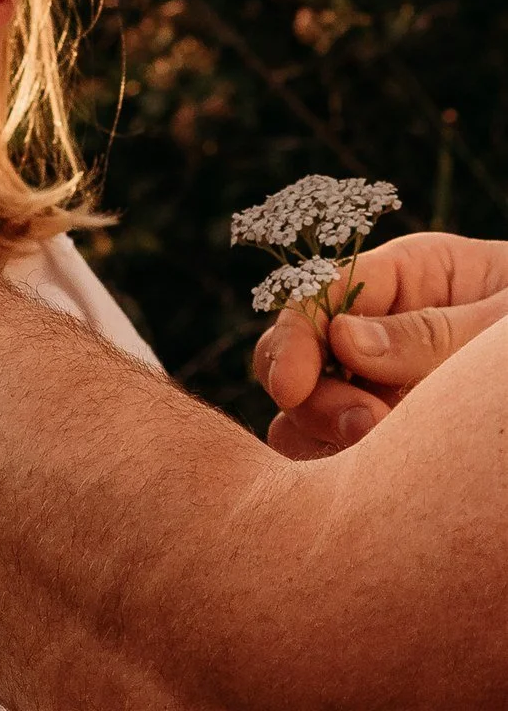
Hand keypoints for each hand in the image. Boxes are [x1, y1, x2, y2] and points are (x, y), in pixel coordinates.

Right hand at [254, 231, 507, 458]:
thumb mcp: (504, 324)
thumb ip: (431, 333)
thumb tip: (343, 339)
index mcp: (407, 279)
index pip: (321, 293)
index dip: (293, 334)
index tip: (289, 384)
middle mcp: (379, 337)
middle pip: (298, 359)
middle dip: (316, 396)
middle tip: (367, 432)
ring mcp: (383, 397)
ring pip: (306, 420)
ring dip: (327, 444)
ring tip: (390, 463)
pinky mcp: (393, 456)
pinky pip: (339, 468)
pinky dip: (344, 483)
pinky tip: (386, 497)